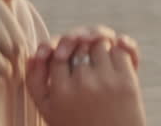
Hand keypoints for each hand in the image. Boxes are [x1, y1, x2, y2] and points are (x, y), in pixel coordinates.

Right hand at [26, 28, 145, 125]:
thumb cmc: (77, 125)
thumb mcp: (48, 110)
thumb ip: (35, 81)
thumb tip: (33, 54)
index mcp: (61, 91)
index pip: (57, 54)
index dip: (61, 53)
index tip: (65, 59)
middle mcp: (83, 83)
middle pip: (79, 46)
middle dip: (80, 48)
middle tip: (84, 58)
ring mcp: (106, 81)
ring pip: (99, 43)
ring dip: (99, 48)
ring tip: (98, 61)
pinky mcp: (127, 81)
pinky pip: (120, 49)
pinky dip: (117, 50)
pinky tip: (113, 63)